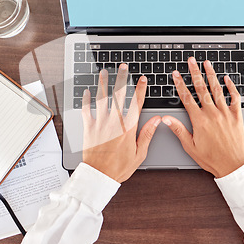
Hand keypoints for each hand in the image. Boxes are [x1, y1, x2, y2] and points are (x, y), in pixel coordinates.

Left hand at [81, 64, 160, 182]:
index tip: (143, 79)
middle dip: (121, 78)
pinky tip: (86, 91)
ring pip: (101, 98)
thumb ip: (147, 134)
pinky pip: (86, 110)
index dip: (140, 89)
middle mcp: (114, 122)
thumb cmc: (119, 167)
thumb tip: (157, 121)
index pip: (136, 103)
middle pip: (118, 95)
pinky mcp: (88, 128)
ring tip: (104, 72)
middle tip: (123, 67)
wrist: (99, 176)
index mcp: (128, 128)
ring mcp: (100, 123)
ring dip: (103, 83)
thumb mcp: (139, 153)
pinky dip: (86, 99)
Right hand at [162, 57, 243, 177]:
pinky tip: (227, 78)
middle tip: (191, 61)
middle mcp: (212, 113)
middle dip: (195, 72)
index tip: (176, 74)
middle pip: (201, 88)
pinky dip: (231, 87)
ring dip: (211, 74)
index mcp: (199, 120)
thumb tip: (166, 119)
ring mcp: (225, 113)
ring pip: (217, 89)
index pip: (186, 97)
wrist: (232, 165)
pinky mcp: (236, 115)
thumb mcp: (190, 146)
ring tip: (207, 63)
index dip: (180, 84)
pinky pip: (234, 97)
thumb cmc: (211, 158)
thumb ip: (178, 130)